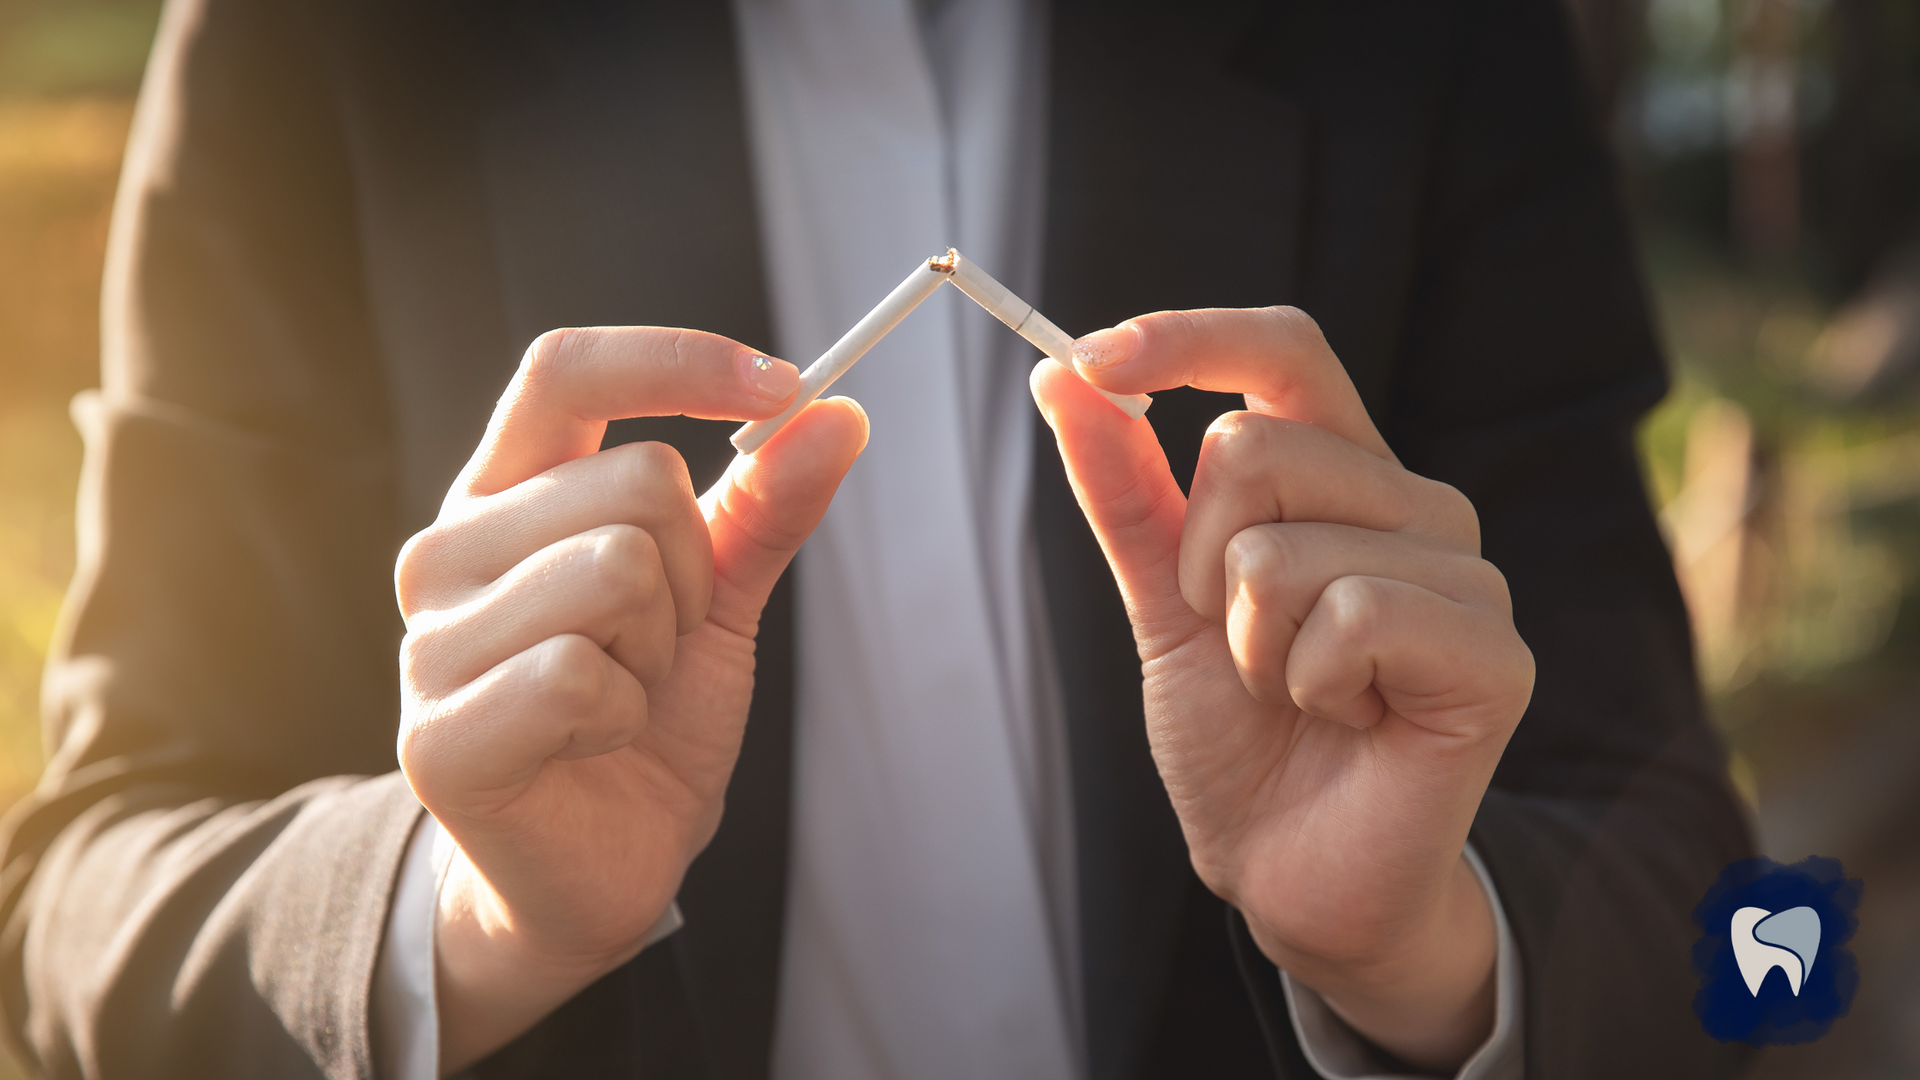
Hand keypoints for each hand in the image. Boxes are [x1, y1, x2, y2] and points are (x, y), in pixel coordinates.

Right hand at [394, 328, 866, 1069]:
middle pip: (632, 481)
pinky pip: (580, 674)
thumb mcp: (719, 598)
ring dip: (658, 649)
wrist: (604, 863)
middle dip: (694, 572)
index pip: (565, 369)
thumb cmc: (645, 718)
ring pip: (613, 571)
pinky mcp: (436, 738)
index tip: (784, 383)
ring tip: (623, 693)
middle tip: (661, 643)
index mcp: (506, 494)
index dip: (678, 360)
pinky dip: (624, 715)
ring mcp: (428, 643)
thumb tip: (836, 413)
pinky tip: (593, 743)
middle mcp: (447, 550)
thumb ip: (763, 506)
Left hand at [1033, 308, 1533, 1070]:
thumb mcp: (1161, 601)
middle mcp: (1414, 506)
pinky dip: (1309, 681)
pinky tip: (1346, 719)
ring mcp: (1464, 576)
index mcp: (1344, 476)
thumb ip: (1125, 492)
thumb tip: (1063, 377)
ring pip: (1283, 547)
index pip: (1285, 350)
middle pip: (1253, 445)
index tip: (1088, 358)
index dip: (1187, 337)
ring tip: (1294, 694)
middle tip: (1235, 642)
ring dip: (1250, 642)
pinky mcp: (1492, 655)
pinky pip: (1354, 613)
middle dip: (1192, 563)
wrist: (1284, 869)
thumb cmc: (1240, 735)